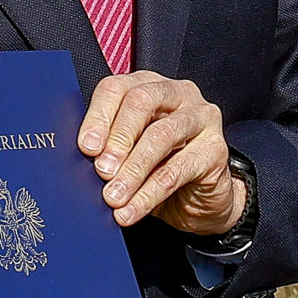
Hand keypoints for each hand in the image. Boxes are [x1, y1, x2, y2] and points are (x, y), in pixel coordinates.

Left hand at [78, 72, 242, 234]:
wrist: (199, 200)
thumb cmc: (158, 168)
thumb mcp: (127, 154)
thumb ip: (107, 148)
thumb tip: (82, 159)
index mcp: (147, 86)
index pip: (117, 88)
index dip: (98, 116)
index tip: (86, 147)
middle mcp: (177, 94)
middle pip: (141, 102)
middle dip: (117, 138)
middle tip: (101, 170)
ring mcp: (201, 118)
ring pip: (161, 135)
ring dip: (132, 170)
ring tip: (113, 196)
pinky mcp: (216, 148)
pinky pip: (177, 171)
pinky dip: (149, 194)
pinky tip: (131, 210)